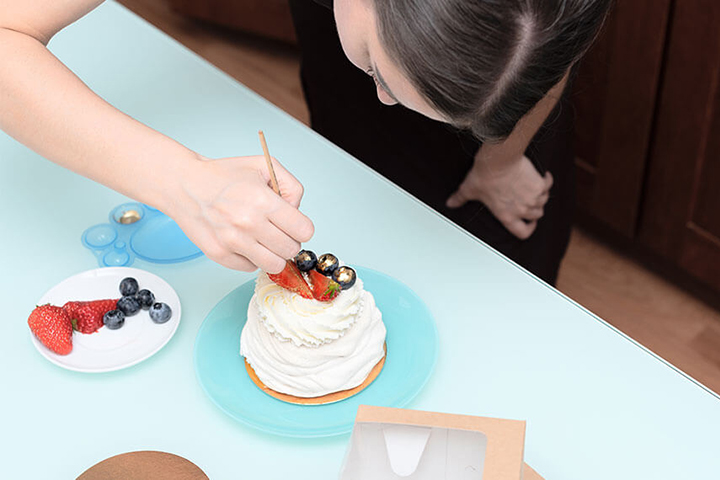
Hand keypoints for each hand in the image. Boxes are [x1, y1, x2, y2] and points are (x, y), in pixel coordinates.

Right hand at [165, 154, 313, 272]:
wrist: (185, 184)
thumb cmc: (223, 176)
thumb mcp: (264, 166)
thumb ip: (291, 187)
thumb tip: (297, 213)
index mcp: (263, 200)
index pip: (303, 231)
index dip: (302, 227)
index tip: (294, 225)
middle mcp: (248, 223)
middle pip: (291, 250)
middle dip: (289, 240)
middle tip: (277, 231)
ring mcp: (233, 242)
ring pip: (274, 265)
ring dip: (273, 254)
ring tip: (264, 240)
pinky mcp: (220, 255)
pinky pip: (251, 268)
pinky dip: (251, 258)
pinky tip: (243, 242)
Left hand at [446, 151, 552, 238]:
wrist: (498, 159)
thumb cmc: (484, 175)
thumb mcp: (469, 189)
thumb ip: (460, 198)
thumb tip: (450, 203)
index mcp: (506, 215)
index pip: (522, 233)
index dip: (528, 229)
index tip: (530, 224)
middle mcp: (521, 210)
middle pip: (536, 216)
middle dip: (533, 209)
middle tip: (528, 200)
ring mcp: (532, 198)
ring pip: (542, 201)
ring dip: (539, 195)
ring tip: (532, 187)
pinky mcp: (539, 184)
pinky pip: (548, 185)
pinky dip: (546, 180)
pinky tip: (542, 175)